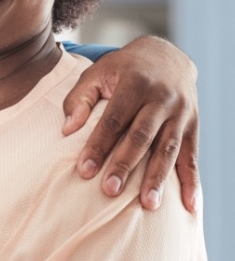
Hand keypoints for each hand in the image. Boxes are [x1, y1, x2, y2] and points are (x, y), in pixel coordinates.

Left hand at [63, 36, 198, 212]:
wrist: (166, 55)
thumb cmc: (122, 69)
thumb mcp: (97, 72)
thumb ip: (79, 98)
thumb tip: (67, 130)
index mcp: (134, 83)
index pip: (113, 119)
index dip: (98, 145)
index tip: (84, 170)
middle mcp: (161, 98)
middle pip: (141, 136)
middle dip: (125, 165)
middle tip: (110, 190)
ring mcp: (181, 113)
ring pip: (168, 149)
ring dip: (158, 178)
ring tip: (148, 205)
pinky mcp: (193, 125)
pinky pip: (193, 156)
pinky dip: (192, 181)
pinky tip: (188, 205)